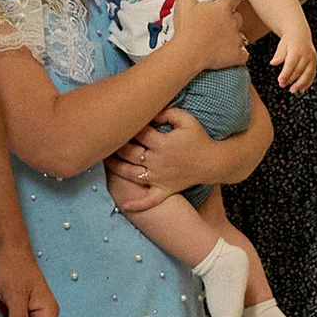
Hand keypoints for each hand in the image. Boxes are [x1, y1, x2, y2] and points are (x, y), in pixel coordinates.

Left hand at [109, 106, 224, 206]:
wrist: (212, 162)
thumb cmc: (199, 139)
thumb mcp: (187, 120)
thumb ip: (168, 112)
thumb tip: (151, 112)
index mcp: (162, 143)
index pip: (139, 133)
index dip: (127, 127)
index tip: (118, 121)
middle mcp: (158, 161)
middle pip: (130, 153)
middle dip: (115, 145)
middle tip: (104, 139)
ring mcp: (159, 177)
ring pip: (132, 174)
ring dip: (116, 168)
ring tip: (104, 160)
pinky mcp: (164, 189)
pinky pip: (150, 200)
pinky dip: (138, 204)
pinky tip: (124, 204)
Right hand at [174, 0, 248, 75]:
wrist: (187, 53)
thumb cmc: (186, 27)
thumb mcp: (185, 0)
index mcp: (223, 7)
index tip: (224, 1)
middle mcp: (233, 21)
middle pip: (237, 16)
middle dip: (230, 18)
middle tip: (217, 22)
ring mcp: (236, 39)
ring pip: (240, 34)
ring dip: (233, 35)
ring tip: (219, 38)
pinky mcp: (235, 55)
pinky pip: (243, 54)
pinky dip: (238, 53)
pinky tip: (228, 53)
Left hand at [269, 15, 316, 97]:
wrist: (300, 33)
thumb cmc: (288, 41)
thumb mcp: (282, 45)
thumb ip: (279, 55)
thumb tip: (273, 63)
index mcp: (297, 50)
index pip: (291, 64)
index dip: (286, 74)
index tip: (280, 81)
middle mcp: (306, 54)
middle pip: (299, 70)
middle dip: (291, 79)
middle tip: (282, 85)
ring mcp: (312, 59)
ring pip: (307, 74)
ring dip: (300, 84)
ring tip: (293, 91)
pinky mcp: (315, 62)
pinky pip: (312, 74)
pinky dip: (308, 82)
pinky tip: (302, 89)